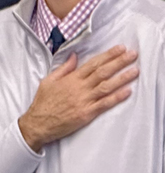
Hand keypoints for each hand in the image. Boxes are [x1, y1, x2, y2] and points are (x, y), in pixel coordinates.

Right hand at [18, 45, 138, 151]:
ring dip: (122, 78)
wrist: (37, 124)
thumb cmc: (42, 104)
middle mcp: (79, 88)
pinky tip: (127, 91)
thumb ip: (63, 68)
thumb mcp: (48, 81)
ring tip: (135, 71)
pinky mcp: (85, 114)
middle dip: (119, 62)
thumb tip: (74, 56)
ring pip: (107, 87)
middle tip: (133, 55)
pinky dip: (116, 97)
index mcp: (71, 79)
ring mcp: (83, 101)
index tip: (120, 48)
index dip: (108, 55)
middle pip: (103, 72)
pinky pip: (104, 104)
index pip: (94, 63)